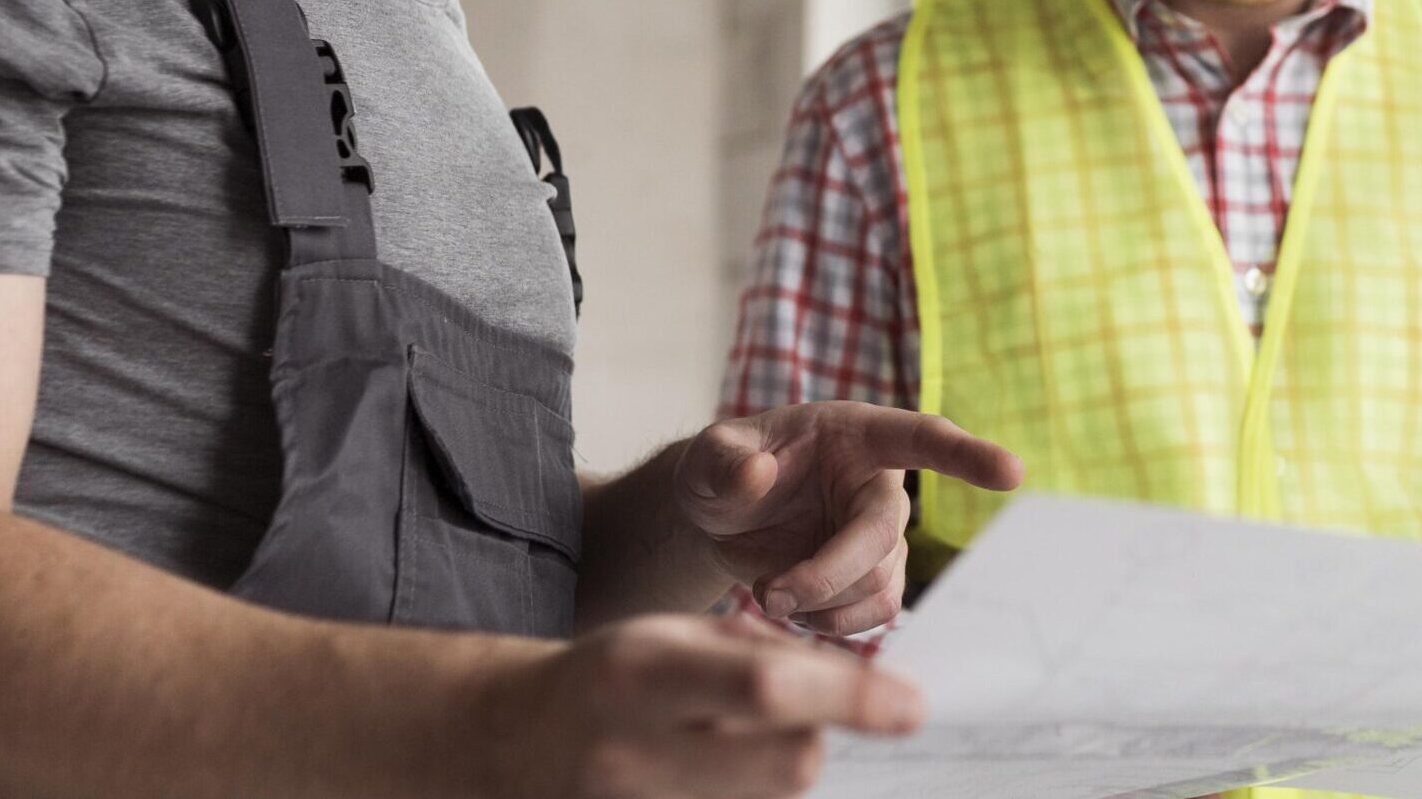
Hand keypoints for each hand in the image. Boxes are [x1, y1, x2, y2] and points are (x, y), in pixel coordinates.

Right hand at [483, 612, 922, 798]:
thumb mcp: (667, 638)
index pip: (767, 690)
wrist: (510, 745)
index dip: (849, 696)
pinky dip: (750, 794)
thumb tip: (859, 677)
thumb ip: (756, 653)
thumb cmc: (606, 679)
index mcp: (638, 676)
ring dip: (780, 769)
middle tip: (804, 711)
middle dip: (818, 733)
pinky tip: (717, 767)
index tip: (912, 703)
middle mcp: (635, 755)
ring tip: (731, 741)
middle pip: (788, 764)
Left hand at [674, 403, 1022, 635]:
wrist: (717, 521)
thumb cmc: (720, 473)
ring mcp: (878, 536)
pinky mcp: (869, 578)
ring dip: (827, 605)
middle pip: (885, 537)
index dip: (965, 456)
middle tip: (770, 593)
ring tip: (769, 597)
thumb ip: (724, 460)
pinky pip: (874, 613)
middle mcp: (876, 484)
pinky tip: (792, 612)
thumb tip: (758, 474)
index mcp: (853, 435)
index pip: (920, 437)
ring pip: (882, 584)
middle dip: (830, 574)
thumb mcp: (707, 458)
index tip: (1011, 472)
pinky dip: (832, 625)